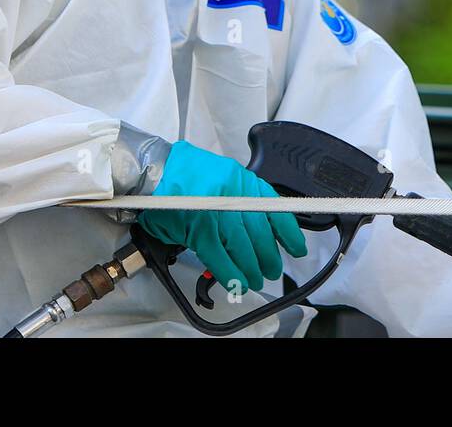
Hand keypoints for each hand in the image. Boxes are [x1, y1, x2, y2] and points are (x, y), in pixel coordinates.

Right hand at [137, 141, 306, 291]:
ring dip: (251, 269)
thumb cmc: (187, 174)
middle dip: (268, 257)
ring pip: (243, 248)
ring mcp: (216, 212)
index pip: (275, 208)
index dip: (288, 233)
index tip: (296, 248)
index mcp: (243, 181)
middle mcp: (234, 195)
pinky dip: (231, 273)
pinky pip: (221, 258)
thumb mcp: (224, 177)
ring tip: (254, 279)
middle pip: (260, 234)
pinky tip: (237, 281)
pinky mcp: (198, 229)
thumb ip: (242, 199)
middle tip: (271, 270)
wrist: (155, 170)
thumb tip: (261, 230)